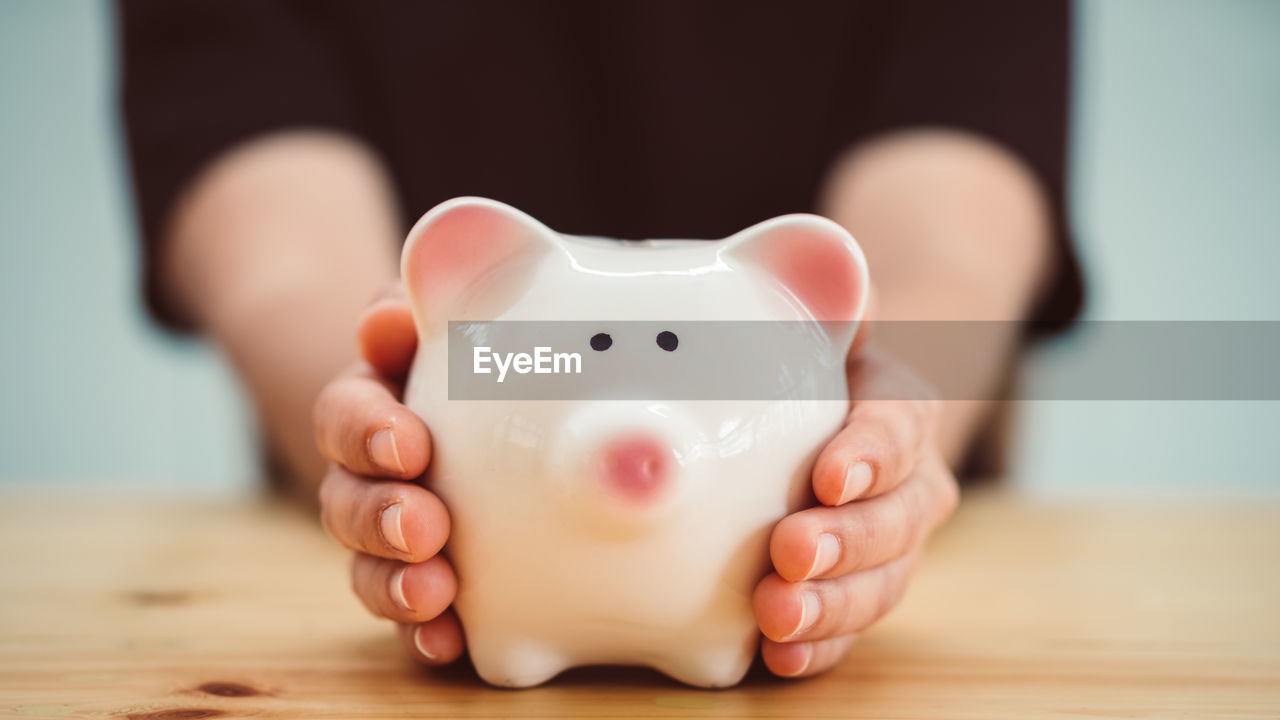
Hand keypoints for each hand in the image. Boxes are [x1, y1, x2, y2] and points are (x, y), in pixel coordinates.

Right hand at [313, 287, 464, 663]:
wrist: (478, 412)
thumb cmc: (462, 356)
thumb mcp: (438, 321)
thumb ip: (412, 312)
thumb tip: (388, 318)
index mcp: (372, 407)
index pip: (346, 415)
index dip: (366, 432)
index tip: (406, 443)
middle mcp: (369, 477)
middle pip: (348, 501)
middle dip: (379, 516)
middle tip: (422, 525)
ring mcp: (393, 537)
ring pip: (370, 567)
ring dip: (394, 584)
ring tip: (434, 592)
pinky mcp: (426, 582)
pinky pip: (414, 619)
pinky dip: (424, 635)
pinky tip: (449, 644)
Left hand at [752, 302, 959, 676]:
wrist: (830, 418)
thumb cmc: (809, 364)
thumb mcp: (821, 320)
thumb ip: (821, 297)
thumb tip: (816, 257)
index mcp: (897, 410)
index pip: (899, 427)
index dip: (872, 453)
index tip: (830, 474)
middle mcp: (905, 484)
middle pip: (895, 521)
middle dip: (847, 542)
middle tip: (791, 552)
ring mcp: (882, 546)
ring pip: (877, 584)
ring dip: (830, 606)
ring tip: (778, 617)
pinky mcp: (848, 590)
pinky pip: (845, 626)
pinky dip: (818, 647)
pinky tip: (778, 658)